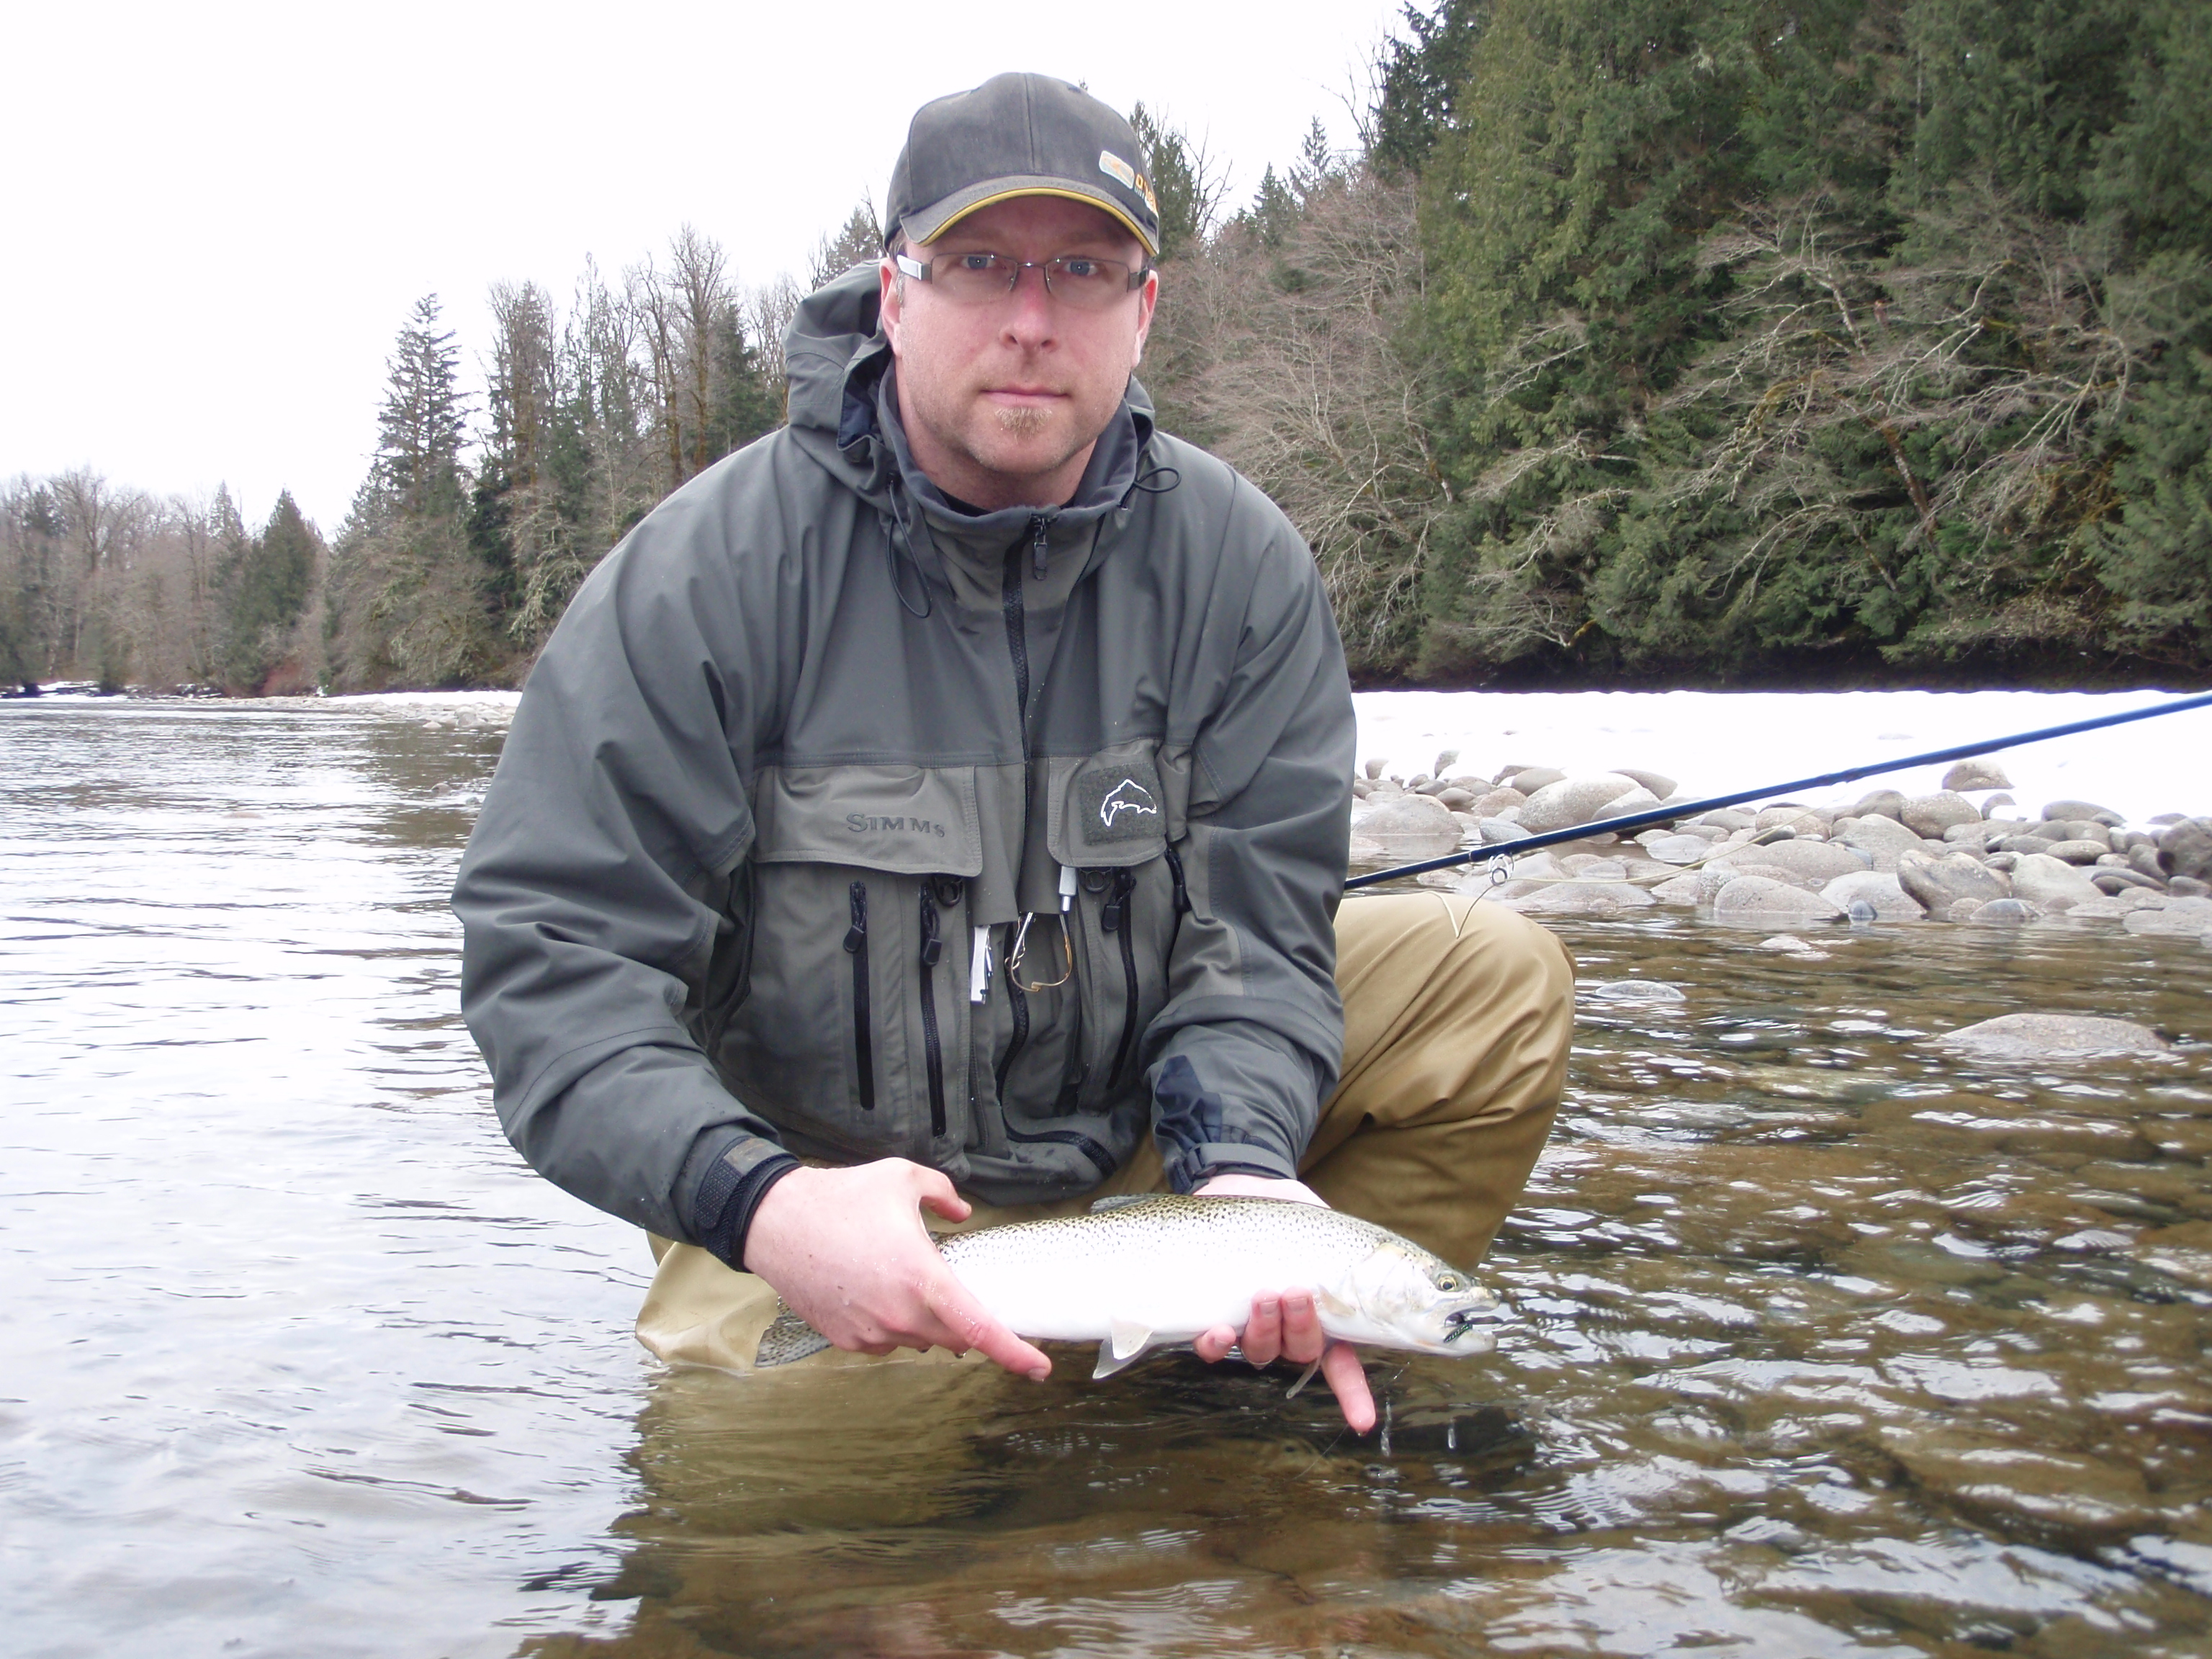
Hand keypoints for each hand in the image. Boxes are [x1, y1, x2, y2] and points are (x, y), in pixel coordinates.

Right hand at [741, 1159, 1051, 1380]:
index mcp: (921, 1278)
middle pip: (953, 1338)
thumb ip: (944, 1193)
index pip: (979, 1328)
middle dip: (963, 1320)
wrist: (775, 1222)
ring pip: (919, 1339)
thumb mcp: (903, 1178)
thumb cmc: (841, 1197)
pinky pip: (886, 1340)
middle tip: (951, 1287)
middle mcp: (899, 1314)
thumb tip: (964, 1211)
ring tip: (899, 1276)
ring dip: (925, 1318)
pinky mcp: (847, 1340)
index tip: (1039, 1368)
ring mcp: (871, 1332)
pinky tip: (873, 1289)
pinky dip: (893, 1322)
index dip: (1014, 1353)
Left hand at [1189, 1173, 1376, 1433]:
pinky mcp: (1212, 1315)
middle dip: (1302, 1327)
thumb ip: (1343, 1250)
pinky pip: (1214, 1347)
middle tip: (1297, 1292)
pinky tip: (1220, 1330)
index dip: (1353, 1395)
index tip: (1363, 1422)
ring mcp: (1250, 1325)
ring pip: (1262, 1351)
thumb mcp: (1324, 1226)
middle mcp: (1286, 1329)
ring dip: (1266, 1330)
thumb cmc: (1290, 1215)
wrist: (1241, 1185)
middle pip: (1301, 1351)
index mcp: (1321, 1316)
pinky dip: (1217, 1343)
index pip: (1342, 1365)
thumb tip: (1372, 1259)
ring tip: (1264, 1295)